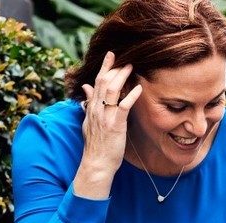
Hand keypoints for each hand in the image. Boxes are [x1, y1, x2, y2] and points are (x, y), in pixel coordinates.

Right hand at [73, 51, 143, 197]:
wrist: (96, 164)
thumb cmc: (96, 146)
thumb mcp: (88, 122)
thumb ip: (88, 103)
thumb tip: (86, 87)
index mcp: (92, 108)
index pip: (96, 82)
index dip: (104, 67)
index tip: (111, 55)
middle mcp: (97, 110)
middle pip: (104, 82)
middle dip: (114, 68)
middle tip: (125, 58)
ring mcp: (106, 117)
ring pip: (112, 91)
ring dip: (122, 77)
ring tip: (131, 67)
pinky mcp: (115, 125)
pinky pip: (123, 107)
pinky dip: (131, 96)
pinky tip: (139, 88)